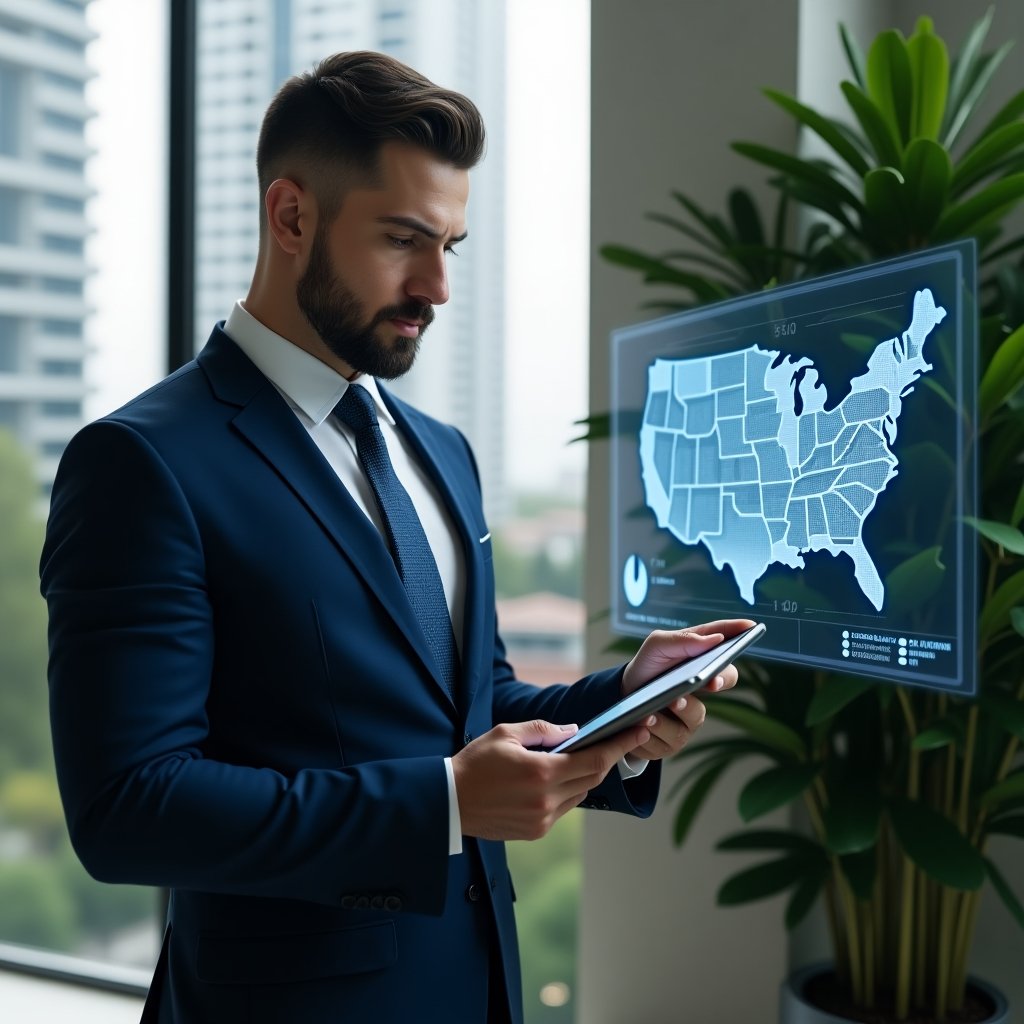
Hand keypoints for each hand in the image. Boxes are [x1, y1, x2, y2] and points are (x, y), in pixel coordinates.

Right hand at [451, 719, 650, 840]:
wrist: (447, 802)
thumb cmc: (473, 763)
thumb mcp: (506, 734)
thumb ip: (543, 730)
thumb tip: (574, 732)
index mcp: (541, 773)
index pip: (595, 760)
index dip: (621, 746)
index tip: (640, 731)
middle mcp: (547, 801)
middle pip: (593, 777)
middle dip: (607, 757)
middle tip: (618, 739)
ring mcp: (542, 820)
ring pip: (580, 793)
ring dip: (584, 774)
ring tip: (575, 756)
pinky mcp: (536, 831)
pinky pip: (563, 807)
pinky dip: (566, 790)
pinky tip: (553, 778)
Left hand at [620, 619, 755, 760]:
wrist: (620, 697)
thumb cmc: (646, 668)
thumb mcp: (656, 647)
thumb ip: (681, 640)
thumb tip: (714, 639)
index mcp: (700, 661)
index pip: (725, 648)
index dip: (739, 636)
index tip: (749, 628)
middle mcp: (702, 690)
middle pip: (724, 682)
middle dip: (719, 681)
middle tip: (711, 681)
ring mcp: (689, 718)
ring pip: (694, 718)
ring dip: (678, 711)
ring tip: (661, 707)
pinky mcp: (671, 740)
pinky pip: (669, 739)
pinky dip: (653, 731)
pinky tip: (643, 723)